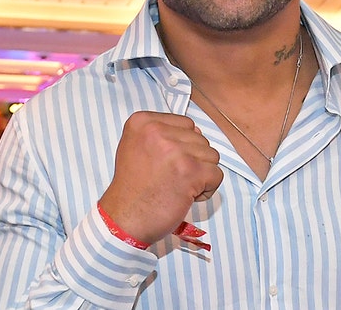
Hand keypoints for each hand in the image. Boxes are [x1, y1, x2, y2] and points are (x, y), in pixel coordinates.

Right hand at [98, 111, 222, 243]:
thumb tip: (198, 132)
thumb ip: (163, 134)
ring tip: (178, 187)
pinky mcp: (190, 171)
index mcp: (142, 122)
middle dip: (193, 161)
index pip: (185, 124)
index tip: (165, 164)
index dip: (182, 146)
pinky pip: (216, 174)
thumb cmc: (133, 188)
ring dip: (200, 174)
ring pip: (211, 155)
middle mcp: (157, 131)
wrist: (124, 219)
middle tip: (170, 179)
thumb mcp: (136, 147)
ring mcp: (175, 150)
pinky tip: (186, 196)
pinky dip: (206, 189)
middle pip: (200, 139)